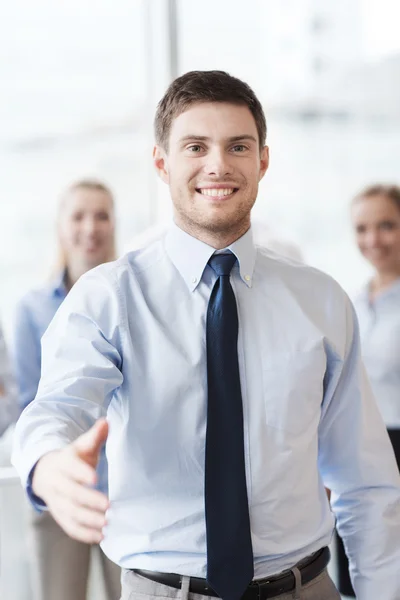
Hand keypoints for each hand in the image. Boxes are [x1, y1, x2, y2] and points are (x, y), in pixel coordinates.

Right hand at [32, 418, 109, 542]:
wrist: (47, 472)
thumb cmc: (73, 458)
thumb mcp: (82, 445)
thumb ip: (95, 435)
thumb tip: (106, 421)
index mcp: (63, 462)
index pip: (71, 467)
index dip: (81, 472)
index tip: (95, 477)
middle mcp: (57, 483)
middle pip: (70, 493)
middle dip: (89, 500)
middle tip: (108, 505)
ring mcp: (57, 501)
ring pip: (70, 513)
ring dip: (88, 520)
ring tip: (107, 523)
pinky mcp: (60, 516)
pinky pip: (70, 527)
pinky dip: (84, 534)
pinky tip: (100, 536)